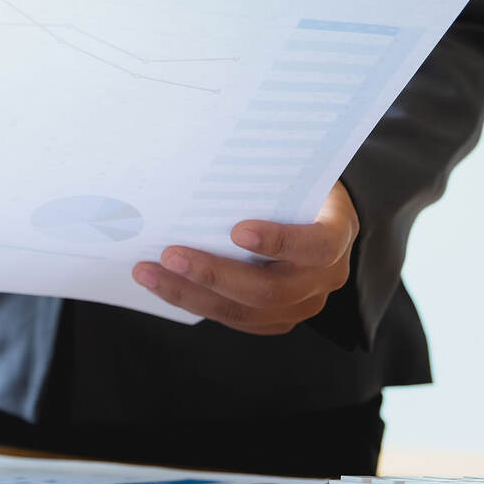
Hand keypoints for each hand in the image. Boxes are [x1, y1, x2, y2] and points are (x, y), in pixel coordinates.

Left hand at [132, 181, 358, 334]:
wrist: (319, 217)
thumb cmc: (298, 188)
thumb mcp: (295, 174)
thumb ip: (265, 178)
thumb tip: (202, 163)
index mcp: (335, 235)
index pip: (315, 246)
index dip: (279, 241)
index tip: (237, 231)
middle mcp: (324, 278)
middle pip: (270, 290)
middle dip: (213, 273)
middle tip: (169, 255)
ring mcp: (300, 305)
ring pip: (243, 312)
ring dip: (189, 293)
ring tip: (147, 272)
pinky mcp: (275, 319)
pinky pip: (231, 318)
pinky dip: (192, 301)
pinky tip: (160, 283)